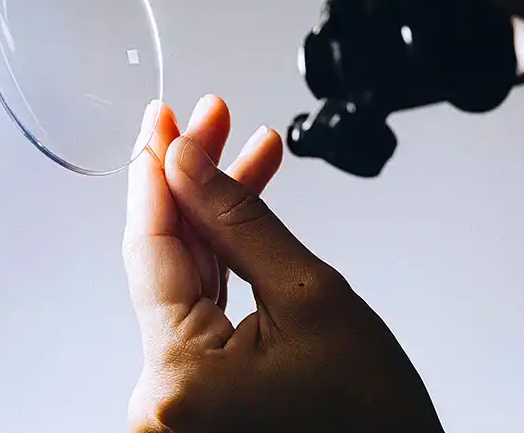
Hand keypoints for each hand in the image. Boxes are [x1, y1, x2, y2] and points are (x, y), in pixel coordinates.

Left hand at [123, 96, 444, 432]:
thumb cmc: (371, 417)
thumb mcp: (311, 295)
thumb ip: (239, 221)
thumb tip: (187, 163)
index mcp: (180, 377)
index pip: (152, 246)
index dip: (156, 171)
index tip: (162, 119)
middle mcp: (162, 393)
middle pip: (166, 254)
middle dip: (192, 180)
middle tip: (207, 120)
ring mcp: (177, 392)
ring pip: (185, 272)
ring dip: (212, 210)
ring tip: (241, 150)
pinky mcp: (197, 387)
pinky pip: (200, 301)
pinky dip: (221, 252)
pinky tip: (237, 202)